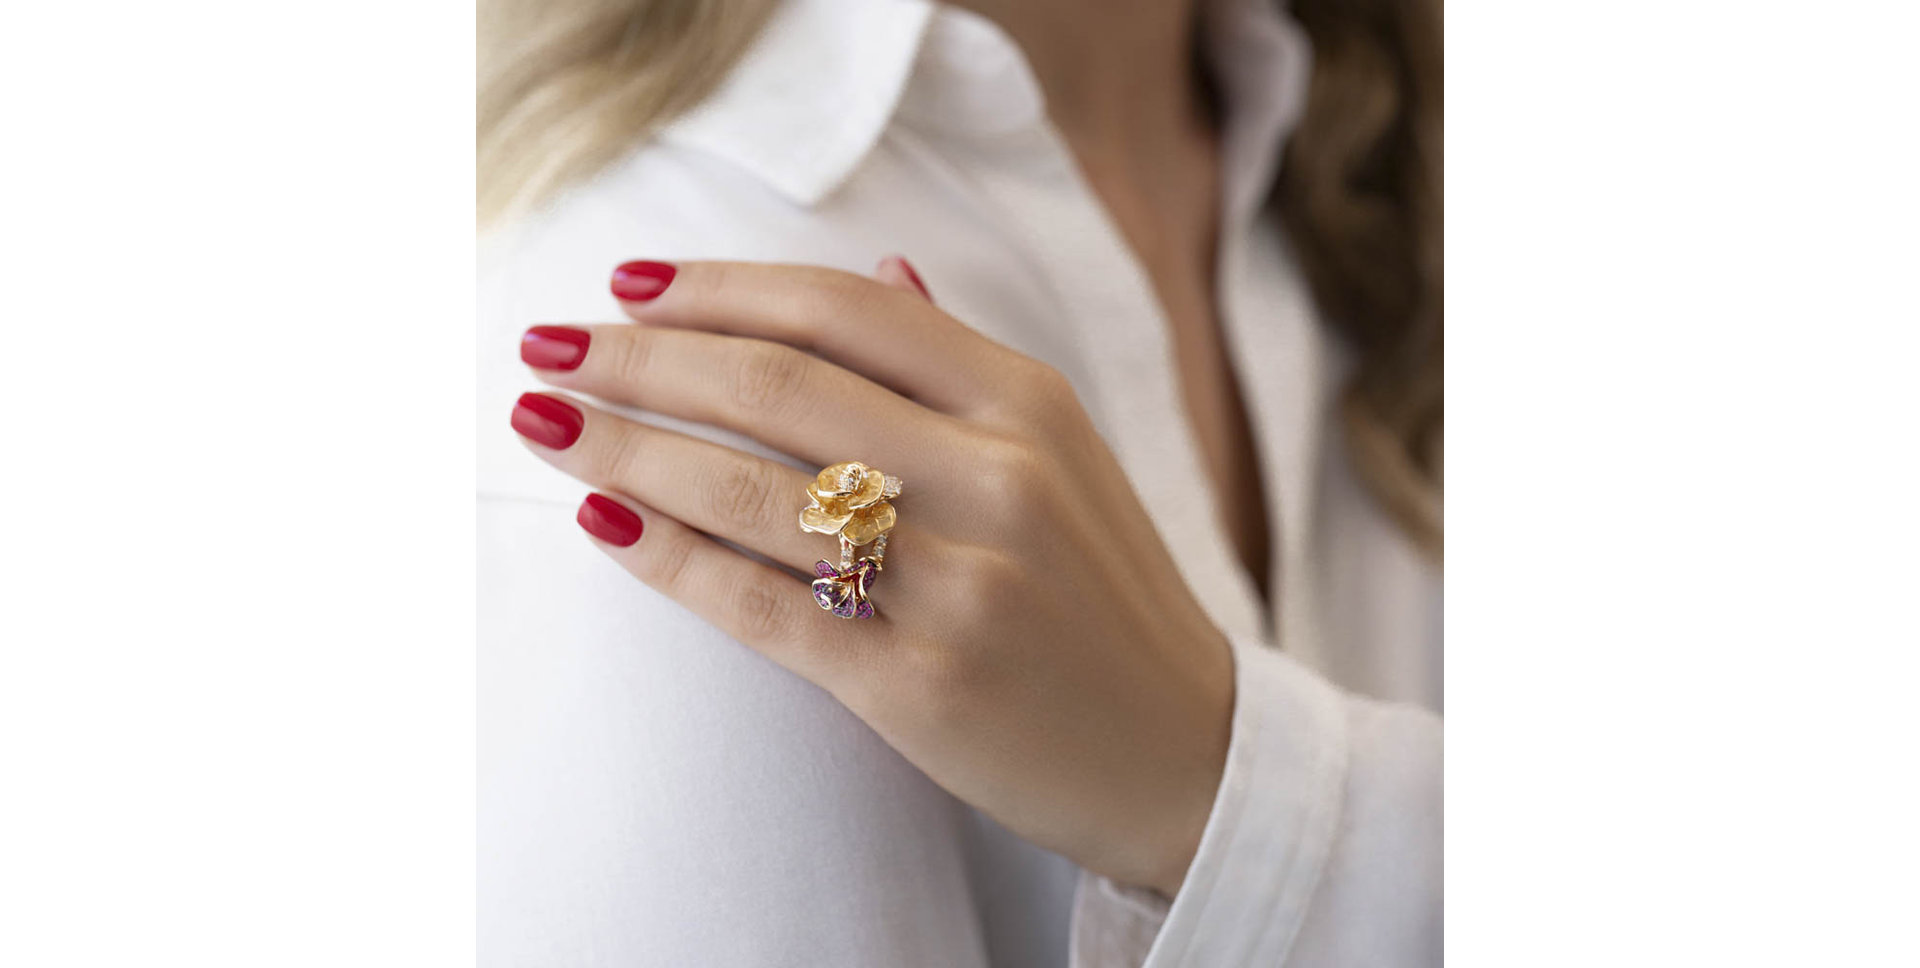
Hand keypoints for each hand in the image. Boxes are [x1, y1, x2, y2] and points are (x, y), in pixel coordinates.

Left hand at [511, 258, 1233, 894]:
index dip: (719, 287)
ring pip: (752, 489)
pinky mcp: (921, 683)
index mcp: (1027, 402)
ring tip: (545, 426)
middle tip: (546, 348)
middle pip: (777, 385)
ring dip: (627, 450)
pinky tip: (603, 525)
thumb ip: (960, 362)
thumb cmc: (1101, 594)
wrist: (1184, 753)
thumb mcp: (1062, 454)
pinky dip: (668, 558)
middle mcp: (997, 476)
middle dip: (640, 358)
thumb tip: (879, 262)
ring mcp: (961, 582)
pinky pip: (762, 603)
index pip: (844, 308)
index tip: (628, 283)